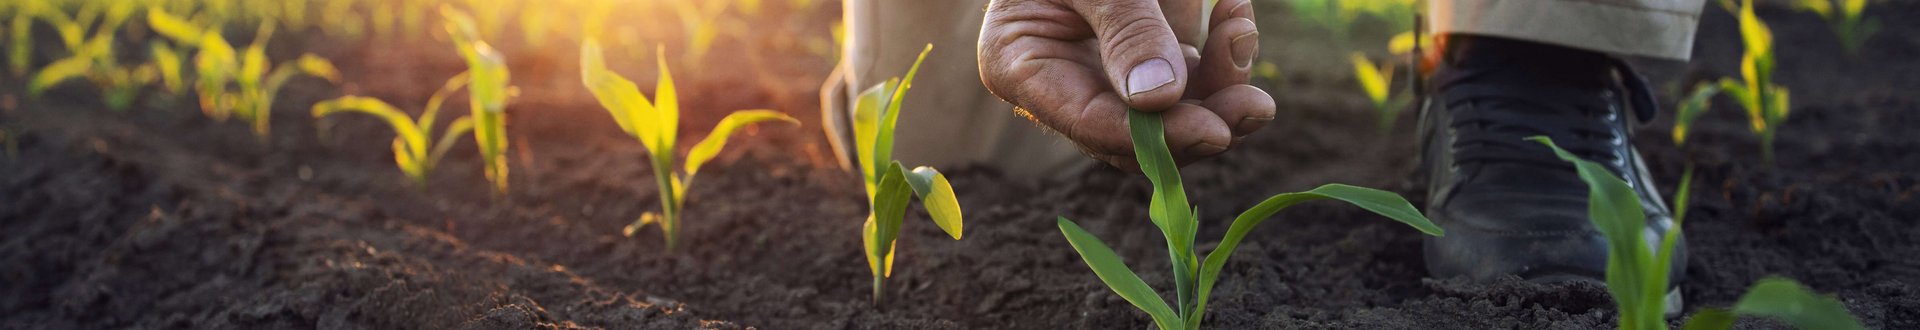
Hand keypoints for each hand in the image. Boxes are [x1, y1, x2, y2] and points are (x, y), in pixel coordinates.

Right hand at [979, 0, 1270, 167]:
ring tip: (1239, 30)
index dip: (1152, 136)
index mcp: (1023, 64)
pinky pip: (1195, 75)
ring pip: (1175, 112)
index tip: (1213, 130)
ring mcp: (1111, 68)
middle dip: (1200, 121)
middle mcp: (1066, 78)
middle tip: (1255, 108)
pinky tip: (1234, 14)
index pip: (1089, 121)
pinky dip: (1222, 53)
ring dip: (1222, 84)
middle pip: (1136, 134)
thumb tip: (1159, 99)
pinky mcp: (1152, 52)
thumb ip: (1125, 28)